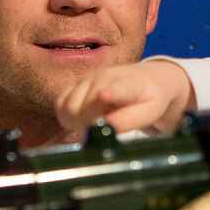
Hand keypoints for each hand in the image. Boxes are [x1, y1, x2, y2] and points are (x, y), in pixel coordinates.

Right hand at [55, 60, 193, 134]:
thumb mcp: (149, 112)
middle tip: (102, 133)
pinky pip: (60, 106)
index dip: (111, 93)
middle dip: (89, 127)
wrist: (147, 79)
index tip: (104, 96)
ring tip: (96, 124)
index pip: (119, 89)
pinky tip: (84, 119)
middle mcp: (103, 76)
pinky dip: (68, 118)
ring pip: (68, 108)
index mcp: (129, 84)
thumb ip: (128, 120)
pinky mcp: (75, 84)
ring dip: (77, 124)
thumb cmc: (149, 98)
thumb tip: (106, 127)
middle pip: (84, 108)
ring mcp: (86, 79)